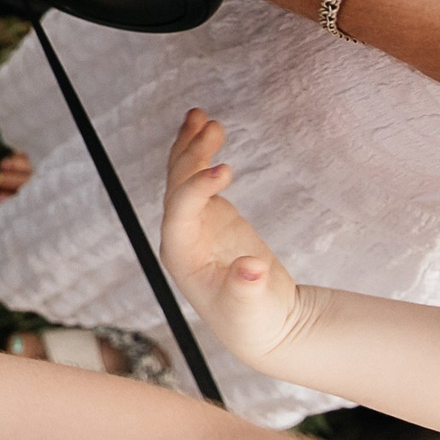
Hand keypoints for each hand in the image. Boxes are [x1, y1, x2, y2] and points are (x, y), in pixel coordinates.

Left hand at [160, 108, 308, 365]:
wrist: (261, 325)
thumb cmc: (256, 321)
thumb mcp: (254, 308)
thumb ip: (248, 288)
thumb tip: (253, 268)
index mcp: (182, 255)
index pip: (180, 213)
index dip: (197, 190)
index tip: (224, 170)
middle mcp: (180, 235)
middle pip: (177, 187)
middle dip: (191, 156)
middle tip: (211, 125)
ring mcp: (194, 222)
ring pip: (184, 176)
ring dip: (192, 146)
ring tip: (201, 115)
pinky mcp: (211, 215)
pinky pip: (199, 176)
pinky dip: (202, 153)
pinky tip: (208, 130)